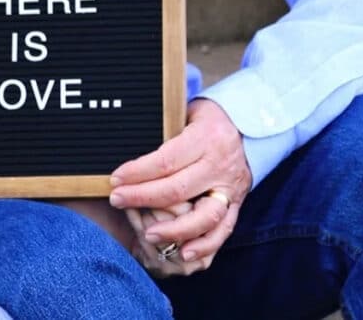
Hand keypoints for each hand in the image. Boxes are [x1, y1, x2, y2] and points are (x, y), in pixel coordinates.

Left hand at [109, 99, 250, 270]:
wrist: (246, 125)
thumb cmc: (205, 118)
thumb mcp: (186, 112)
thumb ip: (165, 129)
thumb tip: (128, 140)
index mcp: (206, 138)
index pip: (167, 160)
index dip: (139, 171)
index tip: (116, 178)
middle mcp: (220, 165)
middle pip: (178, 189)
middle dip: (143, 197)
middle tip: (117, 199)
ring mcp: (230, 188)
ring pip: (204, 216)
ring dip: (174, 229)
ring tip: (148, 234)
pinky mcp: (237, 204)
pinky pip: (223, 230)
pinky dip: (205, 245)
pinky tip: (184, 251)